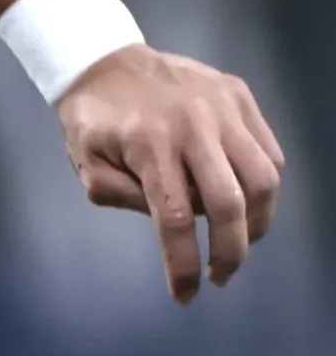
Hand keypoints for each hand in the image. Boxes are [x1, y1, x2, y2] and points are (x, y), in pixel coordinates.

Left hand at [54, 45, 284, 303]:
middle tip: (221, 276)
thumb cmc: (93, 120)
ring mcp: (222, 107)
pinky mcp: (240, 96)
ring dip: (257, 222)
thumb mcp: (86, 163)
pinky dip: (263, 186)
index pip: (175, 219)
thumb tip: (167, 223)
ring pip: (264, 178)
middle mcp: (192, 125)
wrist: (104, 60)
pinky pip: (269, 152)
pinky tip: (244, 201)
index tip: (185, 295)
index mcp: (148, 145)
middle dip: (231, 252)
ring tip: (238, 241)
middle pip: (230, 203)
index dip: (184, 265)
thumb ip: (119, 197)